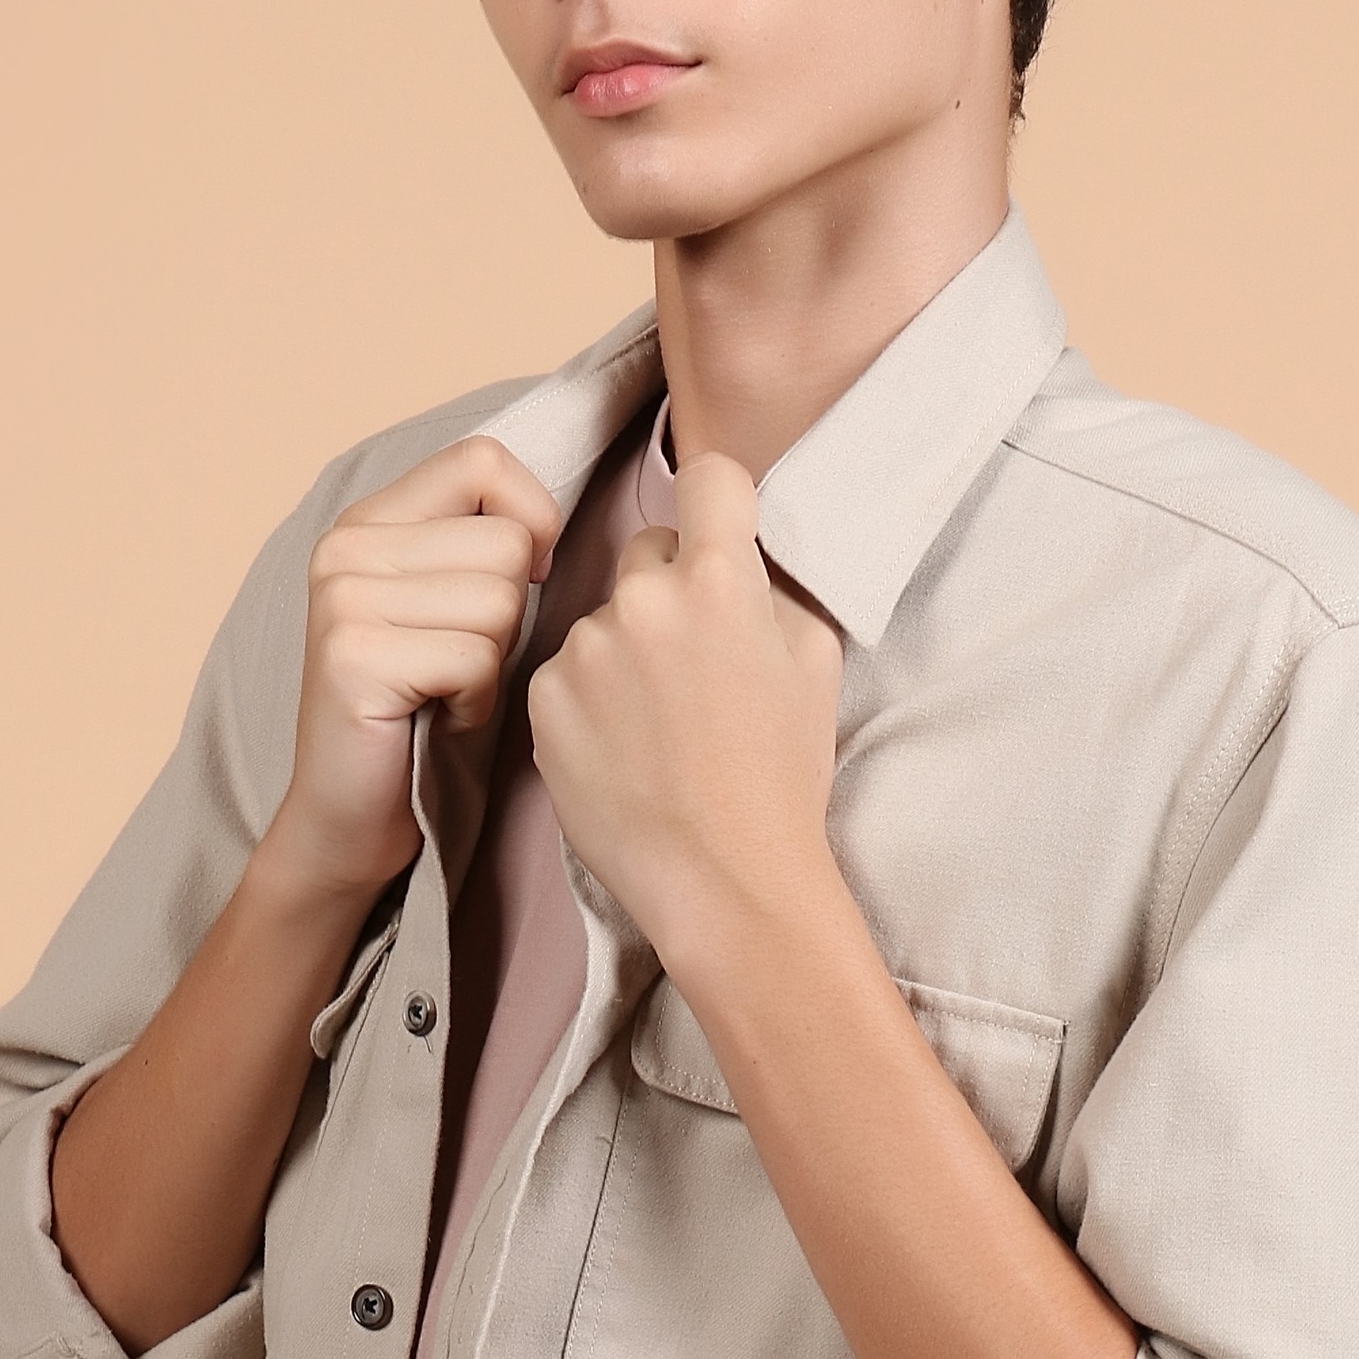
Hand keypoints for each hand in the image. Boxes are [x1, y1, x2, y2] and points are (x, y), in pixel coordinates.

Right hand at [262, 438, 561, 907]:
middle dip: (511, 616)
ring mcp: (342, 599)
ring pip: (500, 600)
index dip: (532, 517)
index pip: (484, 460)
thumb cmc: (425, 713)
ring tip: (448, 692)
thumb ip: (483, 543)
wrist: (350, 818)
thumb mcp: (453, 606)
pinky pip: (476, 658)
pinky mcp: (354, 657)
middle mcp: (345, 546)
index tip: (526, 578)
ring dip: (494, 663)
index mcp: (370, 519)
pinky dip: (478, 702)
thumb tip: (556, 518)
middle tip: (461, 663)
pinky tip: (442, 718)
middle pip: (507, 541)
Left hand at [528, 449, 844, 965]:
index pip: (709, 479)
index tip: (719, 530)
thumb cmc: (782, 777)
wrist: (726, 879)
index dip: (719, 503)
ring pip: (603, 617)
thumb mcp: (814, 663)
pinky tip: (621, 749)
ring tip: (657, 726)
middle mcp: (644, 599)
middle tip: (693, 666)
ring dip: (623, 651)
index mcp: (722, 580)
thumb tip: (751, 551)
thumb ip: (776, 588)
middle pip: (646, 550)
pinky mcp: (544, 696)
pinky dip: (588, 698)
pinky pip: (565, 671)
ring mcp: (586, 648)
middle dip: (669, 590)